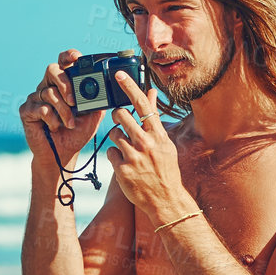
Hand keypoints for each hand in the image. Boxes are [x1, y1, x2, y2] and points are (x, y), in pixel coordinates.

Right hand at [20, 50, 102, 167]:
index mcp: (63, 84)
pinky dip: (52, 119)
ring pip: (49, 93)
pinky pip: (41, 108)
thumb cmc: (76, 133)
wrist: (63, 154)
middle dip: (65, 84)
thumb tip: (106, 91)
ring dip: (63, 111)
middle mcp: (47, 86)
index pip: (63, 63)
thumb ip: (97, 102)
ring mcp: (35, 98)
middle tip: (74, 101)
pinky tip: (55, 127)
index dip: (68, 56)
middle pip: (52, 70)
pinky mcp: (26, 110)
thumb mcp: (92, 117)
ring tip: (70, 124)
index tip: (76, 58)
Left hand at [103, 72, 196, 224]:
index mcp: (158, 135)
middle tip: (121, 122)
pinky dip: (114, 156)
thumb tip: (151, 92)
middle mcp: (146, 143)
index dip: (129, 87)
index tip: (118, 74)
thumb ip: (154, 117)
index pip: (142, 104)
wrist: (165, 199)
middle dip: (118, 116)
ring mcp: (134, 157)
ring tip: (127, 148)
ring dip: (116, 138)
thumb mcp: (164, 142)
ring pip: (113, 133)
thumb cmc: (165, 168)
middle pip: (121, 115)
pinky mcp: (122, 170)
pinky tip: (124, 164)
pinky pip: (110, 152)